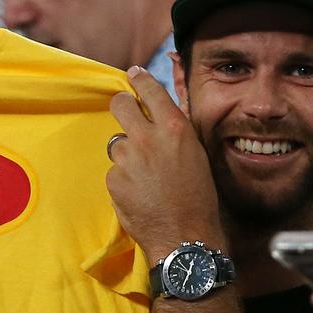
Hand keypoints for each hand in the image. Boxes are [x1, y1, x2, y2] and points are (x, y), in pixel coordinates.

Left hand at [106, 65, 223, 263]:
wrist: (184, 236)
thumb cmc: (199, 199)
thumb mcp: (196, 156)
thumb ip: (177, 133)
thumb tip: (163, 117)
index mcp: (174, 128)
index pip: (150, 90)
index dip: (139, 80)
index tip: (133, 75)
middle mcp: (148, 137)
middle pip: (121, 105)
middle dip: (122, 107)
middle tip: (125, 114)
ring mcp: (128, 158)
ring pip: (117, 144)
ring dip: (126, 155)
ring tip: (144, 177)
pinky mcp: (114, 179)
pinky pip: (115, 171)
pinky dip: (123, 180)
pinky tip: (139, 195)